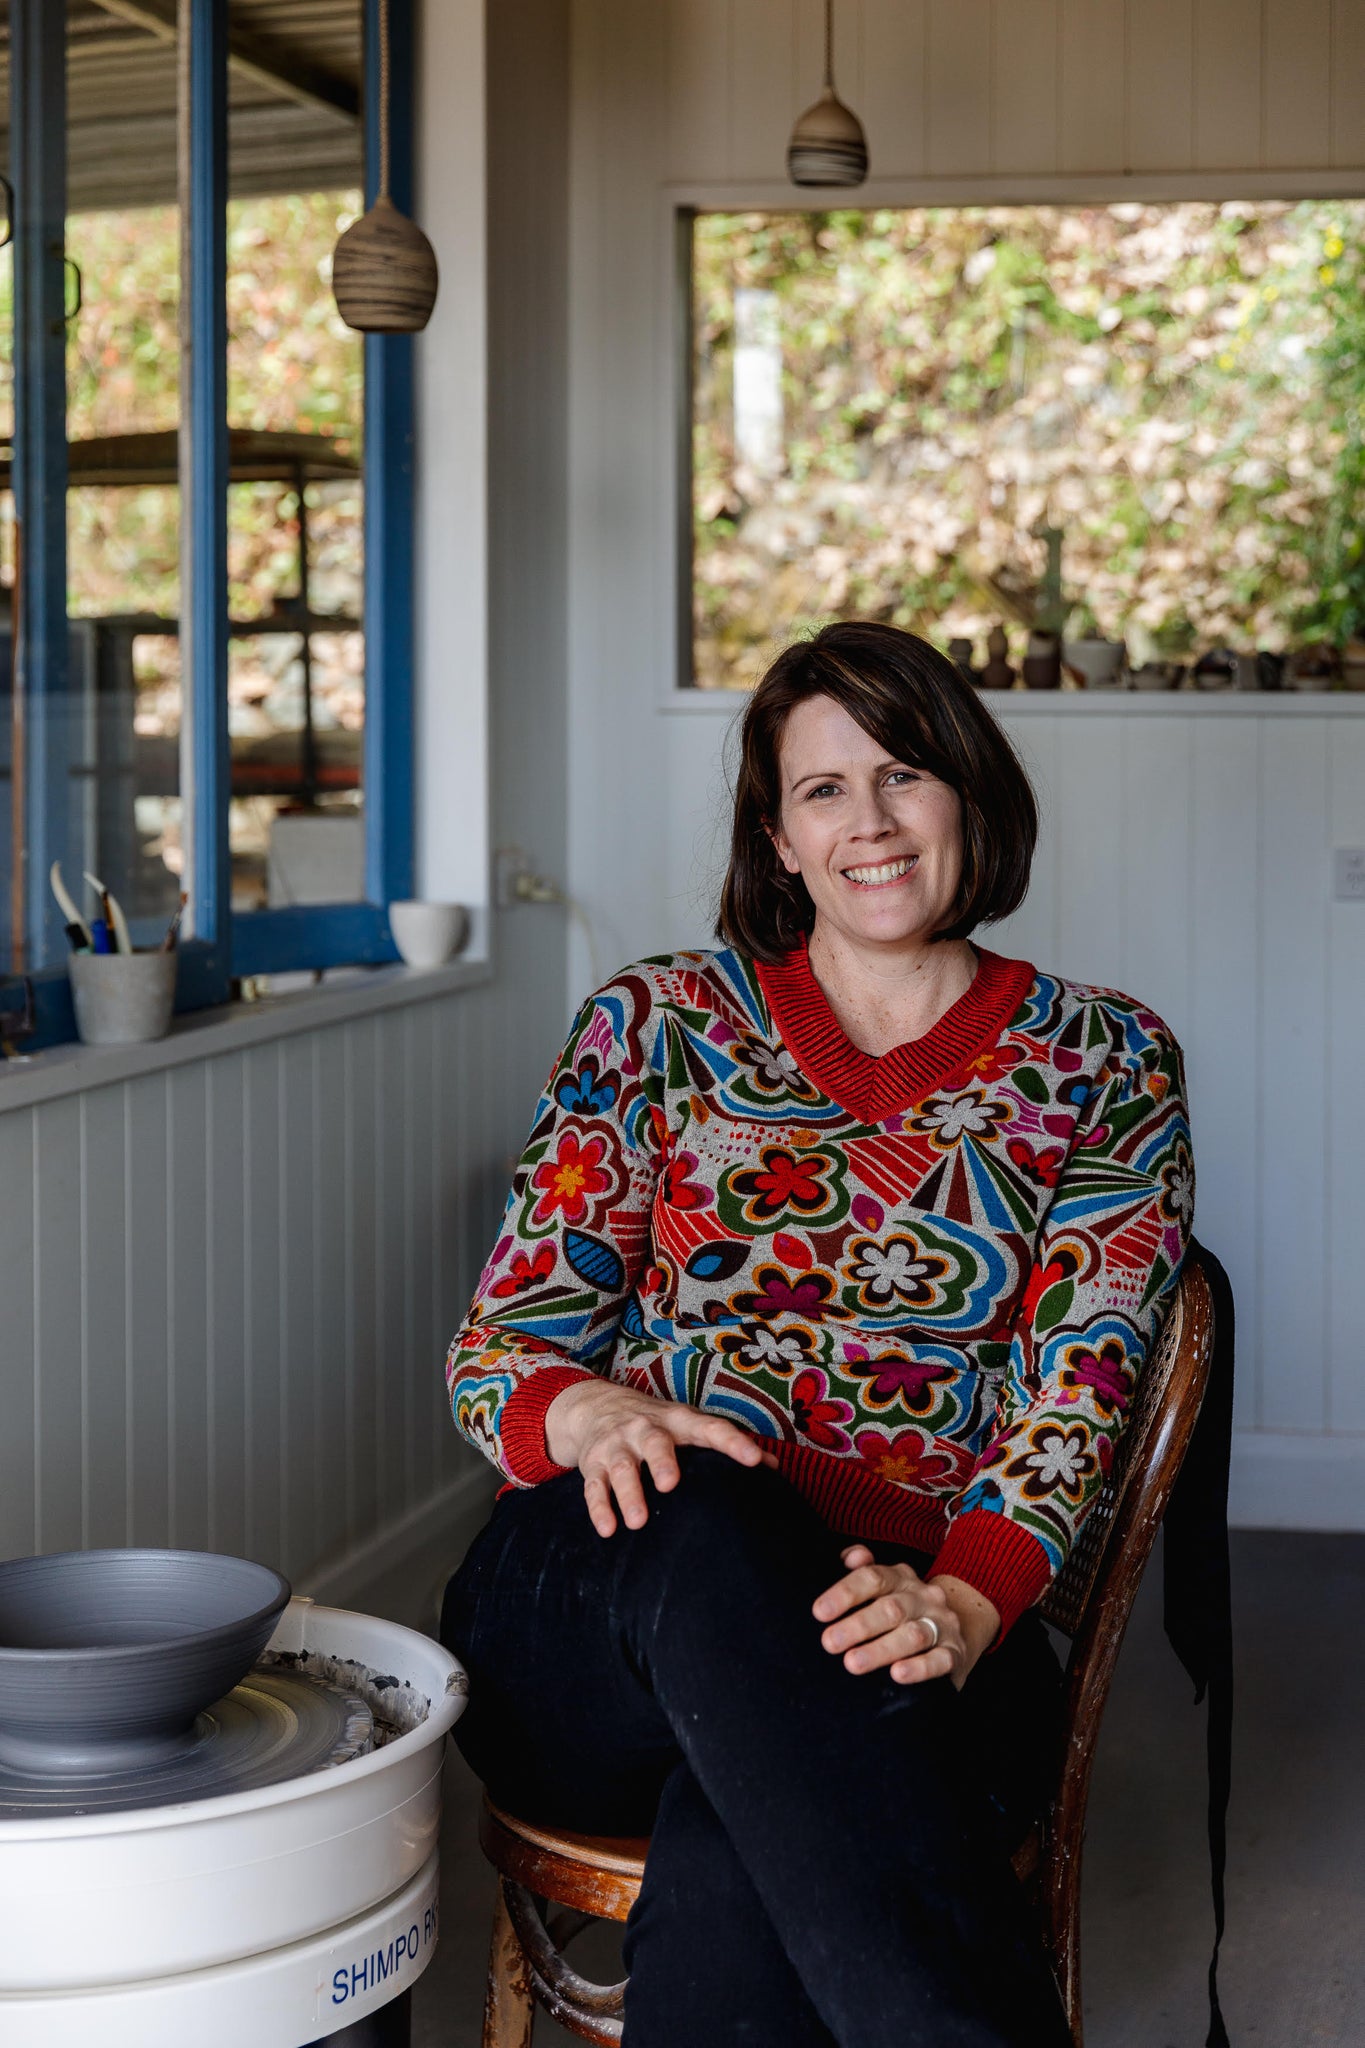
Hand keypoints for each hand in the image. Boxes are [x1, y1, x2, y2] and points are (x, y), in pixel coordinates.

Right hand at [545, 1379, 778, 1536]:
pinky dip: (599, 1508)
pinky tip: (608, 1530)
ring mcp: (618, 1445)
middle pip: (656, 1442)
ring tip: (638, 1522)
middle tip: (670, 1485)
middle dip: (662, 1462)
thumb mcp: (692, 1427)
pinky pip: (594, 1486)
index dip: (734, 1443)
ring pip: (623, 1467)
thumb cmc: (660, 1425)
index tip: (754, 1461)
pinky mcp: (594, 1463)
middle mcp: (647, 1429)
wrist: (598, 1405)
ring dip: (629, 1493)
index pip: (711, 1429)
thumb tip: (773, 1467)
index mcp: (680, 1422)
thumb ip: (729, 1445)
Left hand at [812, 1545, 999, 1689]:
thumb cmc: (906, 1607)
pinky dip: (920, 1668)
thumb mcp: (886, 1584)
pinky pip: (941, 1660)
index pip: (873, 1578)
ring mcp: (942, 1624)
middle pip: (890, 1608)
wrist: (961, 1625)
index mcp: (901, 1578)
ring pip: (913, 1635)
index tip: (819, 1612)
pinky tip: (898, 1674)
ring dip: (881, 1649)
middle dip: (858, 1625)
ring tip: (852, 1663)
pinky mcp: (956, 1653)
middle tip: (829, 1642)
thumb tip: (849, 1557)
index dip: (845, 1593)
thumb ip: (864, 1569)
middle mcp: (923, 1597)